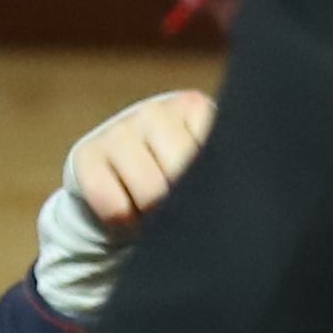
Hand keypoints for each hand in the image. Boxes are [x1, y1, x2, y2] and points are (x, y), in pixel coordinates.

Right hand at [34, 89, 218, 324]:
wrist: (119, 182)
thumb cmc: (177, 177)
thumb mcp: (207, 165)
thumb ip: (226, 168)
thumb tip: (247, 198)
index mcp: (195, 108)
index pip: (217, 155)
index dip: (214, 187)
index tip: (210, 191)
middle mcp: (155, 112)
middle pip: (182, 177)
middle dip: (183, 205)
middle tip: (179, 208)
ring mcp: (118, 131)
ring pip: (150, 195)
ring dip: (154, 219)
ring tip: (155, 212)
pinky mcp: (86, 157)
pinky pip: (115, 208)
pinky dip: (124, 224)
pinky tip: (129, 213)